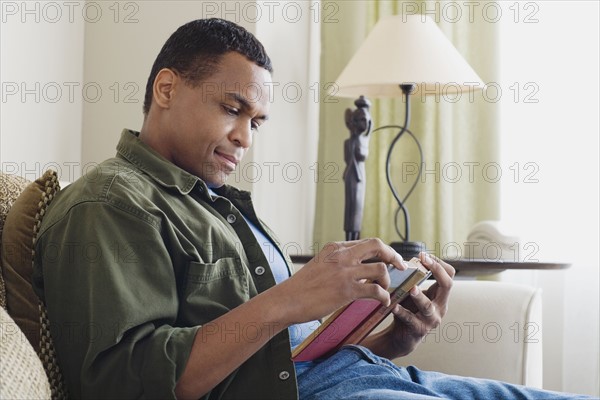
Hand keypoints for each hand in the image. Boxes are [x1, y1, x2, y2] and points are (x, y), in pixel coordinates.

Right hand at [275, 238, 405, 324]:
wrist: (287, 300)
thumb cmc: (301, 287)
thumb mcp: (319, 264)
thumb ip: (337, 262)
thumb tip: (357, 268)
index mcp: (335, 247)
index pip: (366, 242)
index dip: (383, 250)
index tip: (390, 259)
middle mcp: (341, 256)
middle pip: (378, 246)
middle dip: (393, 256)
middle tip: (400, 266)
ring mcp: (345, 272)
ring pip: (380, 269)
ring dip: (387, 280)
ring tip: (384, 289)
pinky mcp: (346, 290)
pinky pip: (375, 290)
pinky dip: (384, 296)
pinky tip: (383, 301)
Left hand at [363, 252, 454, 358]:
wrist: (402, 336)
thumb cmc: (408, 309)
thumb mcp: (413, 292)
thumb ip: (413, 279)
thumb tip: (402, 259)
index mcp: (441, 295)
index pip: (449, 274)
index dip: (439, 263)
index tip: (424, 255)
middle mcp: (440, 306)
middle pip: (447, 285)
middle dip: (437, 270)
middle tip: (423, 261)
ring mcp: (431, 319)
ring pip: (428, 306)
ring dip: (419, 296)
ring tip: (411, 288)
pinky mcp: (419, 329)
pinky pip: (410, 319)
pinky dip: (402, 312)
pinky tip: (394, 306)